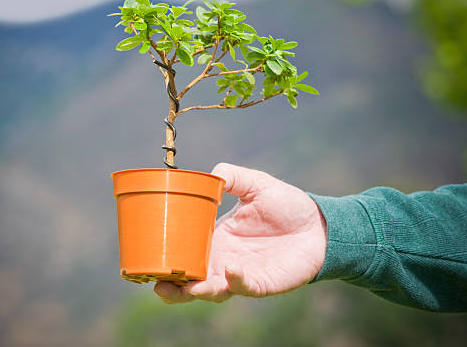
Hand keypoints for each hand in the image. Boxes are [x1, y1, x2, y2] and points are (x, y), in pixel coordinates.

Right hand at [154, 163, 326, 303]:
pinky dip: (235, 281)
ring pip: (211, 291)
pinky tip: (230, 270)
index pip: (185, 252)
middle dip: (172, 287)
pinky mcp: (262, 283)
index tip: (149, 255)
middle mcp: (223, 260)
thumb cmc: (286, 205)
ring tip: (185, 286)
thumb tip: (210, 174)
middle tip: (158, 283)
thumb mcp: (255, 184)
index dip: (167, 257)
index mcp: (216, 238)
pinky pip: (244, 286)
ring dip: (196, 291)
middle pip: (190, 280)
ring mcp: (241, 274)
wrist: (318, 224)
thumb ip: (232, 176)